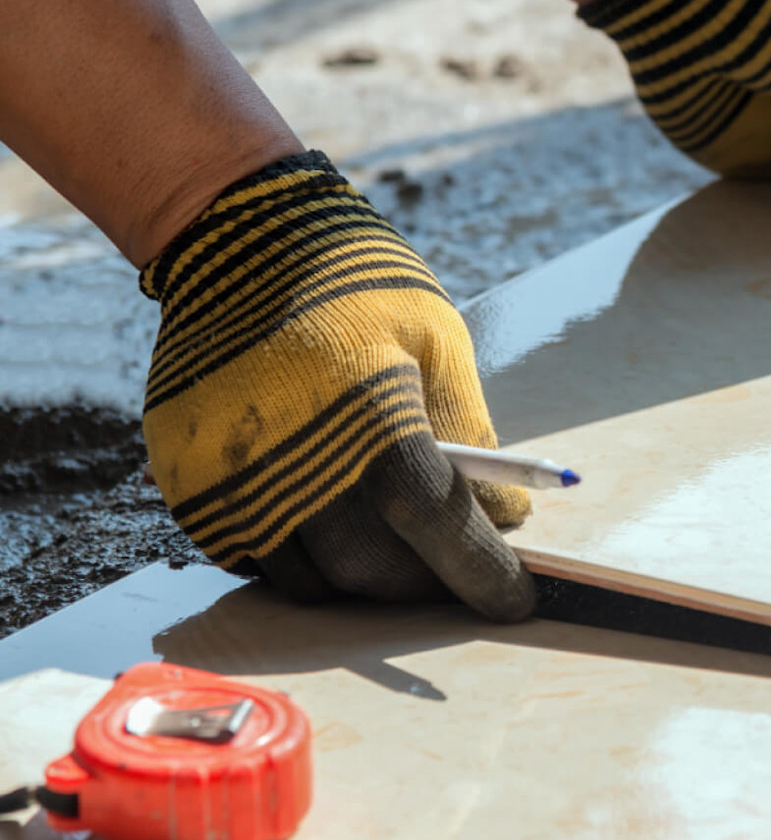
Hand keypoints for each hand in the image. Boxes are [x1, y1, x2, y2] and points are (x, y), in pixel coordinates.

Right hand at [139, 152, 534, 620]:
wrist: (237, 239)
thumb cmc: (358, 284)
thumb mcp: (438, 340)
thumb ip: (469, 433)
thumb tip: (499, 517)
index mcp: (368, 416)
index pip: (437, 525)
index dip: (481, 573)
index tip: (514, 600)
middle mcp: (291, 458)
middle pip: (373, 569)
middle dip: (430, 587)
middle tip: (461, 579)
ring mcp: (228, 477)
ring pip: (311, 581)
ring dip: (367, 585)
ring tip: (404, 562)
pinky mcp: (187, 483)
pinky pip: (254, 559)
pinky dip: (306, 564)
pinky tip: (340, 539)